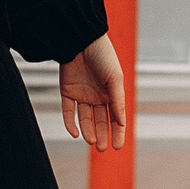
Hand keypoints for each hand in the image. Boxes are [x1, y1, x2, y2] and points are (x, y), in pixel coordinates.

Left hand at [58, 35, 126, 151]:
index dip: (117, 132)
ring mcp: (82, 95)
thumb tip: (122, 122)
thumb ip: (118, 100)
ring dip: (88, 131)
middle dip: (102, 135)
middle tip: (102, 148)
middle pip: (100, 121)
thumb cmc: (103, 56)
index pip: (116, 118)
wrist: (81, 40)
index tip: (118, 146)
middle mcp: (97, 96)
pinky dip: (71, 123)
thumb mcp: (115, 78)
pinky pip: (68, 112)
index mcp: (112, 93)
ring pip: (85, 119)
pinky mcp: (67, 92)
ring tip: (91, 142)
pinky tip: (75, 133)